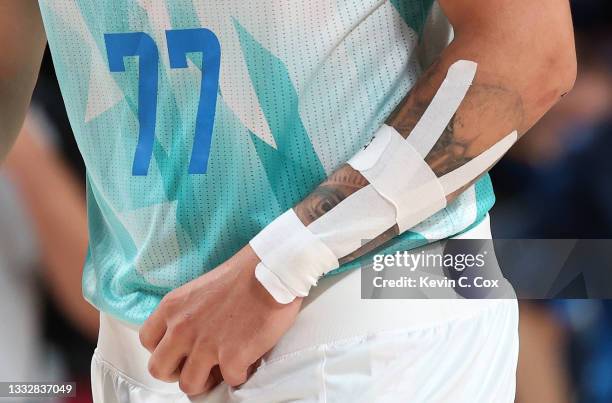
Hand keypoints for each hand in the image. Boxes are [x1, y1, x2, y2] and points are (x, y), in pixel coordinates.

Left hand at [139, 245, 301, 395]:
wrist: (272, 270)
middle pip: (159, 369)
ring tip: (222, 369)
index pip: (147, 341)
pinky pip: (229, 382)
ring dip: (206, 381)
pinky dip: (239, 375)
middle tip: (198, 366)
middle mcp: (183, 328)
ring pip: (189, 385)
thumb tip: (194, 335)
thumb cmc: (244, 274)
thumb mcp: (201, 288)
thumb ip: (188, 313)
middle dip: (177, 372)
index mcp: (173, 308)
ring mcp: (206, 345)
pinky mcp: (232, 357)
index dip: (163, 350)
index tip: (180, 351)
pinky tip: (247, 360)